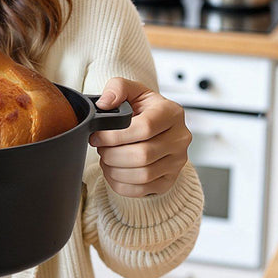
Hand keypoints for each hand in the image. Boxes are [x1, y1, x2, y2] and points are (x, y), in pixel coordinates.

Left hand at [88, 78, 191, 197]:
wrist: (157, 128)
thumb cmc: (143, 109)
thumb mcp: (132, 91)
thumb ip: (117, 87)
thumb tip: (104, 104)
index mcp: (172, 113)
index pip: (145, 127)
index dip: (115, 135)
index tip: (97, 136)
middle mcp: (180, 138)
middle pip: (143, 154)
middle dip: (112, 154)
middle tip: (100, 149)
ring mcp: (177, 162)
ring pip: (143, 174)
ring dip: (115, 170)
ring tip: (106, 159)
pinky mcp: (169, 180)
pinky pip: (143, 190)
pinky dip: (121, 184)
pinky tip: (113, 172)